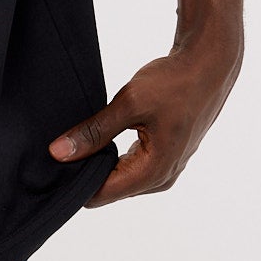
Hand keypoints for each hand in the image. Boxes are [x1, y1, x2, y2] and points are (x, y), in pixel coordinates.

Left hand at [47, 28, 243, 207]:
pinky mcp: (165, 156)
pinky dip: (112, 156)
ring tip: (75, 140)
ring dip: (98, 162)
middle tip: (59, 147)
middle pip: (110, 189)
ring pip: (119, 177)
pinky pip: (130, 166)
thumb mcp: (130, 103)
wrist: (208, 66)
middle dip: (84, 172)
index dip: (74, 181)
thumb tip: (58, 153)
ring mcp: (165, 169)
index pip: (101, 194)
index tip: (52, 162)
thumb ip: (94, 131)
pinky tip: (97, 139)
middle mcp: (161, 179)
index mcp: (154, 172)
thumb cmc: (174, 83)